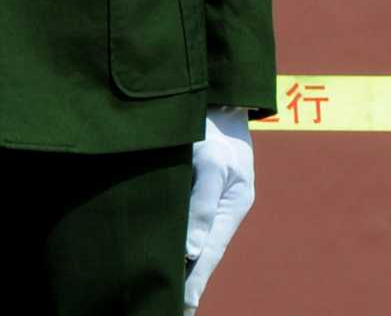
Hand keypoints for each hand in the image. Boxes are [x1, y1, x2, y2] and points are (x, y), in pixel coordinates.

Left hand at [182, 106, 255, 308]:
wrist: (216, 97)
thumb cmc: (213, 128)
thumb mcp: (210, 163)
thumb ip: (201, 205)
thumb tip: (191, 249)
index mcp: (231, 207)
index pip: (208, 254)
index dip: (194, 282)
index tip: (181, 307)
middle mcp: (219, 208)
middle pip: (200, 253)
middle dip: (186, 281)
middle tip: (169, 310)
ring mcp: (206, 199)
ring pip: (190, 239)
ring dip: (178, 263)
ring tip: (162, 292)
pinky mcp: (191, 187)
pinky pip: (181, 219)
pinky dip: (172, 240)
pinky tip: (159, 252)